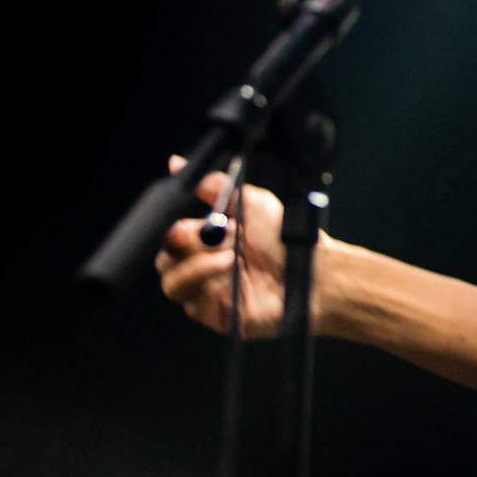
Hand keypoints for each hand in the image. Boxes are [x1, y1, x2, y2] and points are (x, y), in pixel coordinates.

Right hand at [154, 155, 287, 337]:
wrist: (311, 270)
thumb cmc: (286, 238)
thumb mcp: (249, 201)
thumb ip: (212, 185)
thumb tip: (176, 163)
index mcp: (210, 238)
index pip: (172, 235)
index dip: (168, 228)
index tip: (177, 222)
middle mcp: (206, 264)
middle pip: (166, 259)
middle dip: (177, 246)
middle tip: (199, 236)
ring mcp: (210, 290)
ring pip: (172, 283)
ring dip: (194, 266)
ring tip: (225, 257)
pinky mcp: (217, 314)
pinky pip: (192, 305)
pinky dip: (205, 285)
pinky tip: (228, 272)